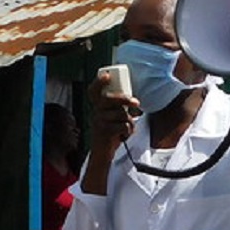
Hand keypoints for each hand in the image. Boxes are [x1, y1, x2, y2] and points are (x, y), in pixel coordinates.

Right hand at [83, 72, 140, 194]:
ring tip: (127, 129)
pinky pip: (122, 126)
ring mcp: (98, 122)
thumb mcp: (113, 118)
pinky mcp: (104, 132)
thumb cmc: (111, 134)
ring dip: (129, 122)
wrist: (103, 154)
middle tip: (136, 103)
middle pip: (108, 99)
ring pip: (119, 114)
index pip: (93, 91)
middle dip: (123, 99)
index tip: (106, 76)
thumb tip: (133, 101)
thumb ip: (118, 109)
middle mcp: (95, 113)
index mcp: (97, 107)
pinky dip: (128, 132)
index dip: (98, 82)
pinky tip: (124, 136)